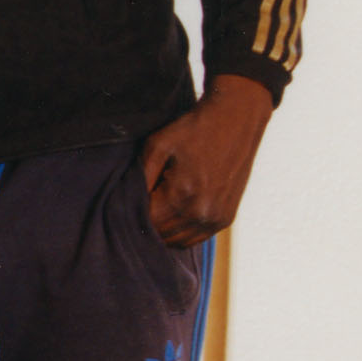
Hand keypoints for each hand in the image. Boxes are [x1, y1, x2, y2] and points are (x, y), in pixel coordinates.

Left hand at [139, 73, 273, 247]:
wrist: (235, 119)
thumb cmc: (193, 129)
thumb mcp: (157, 145)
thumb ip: (140, 177)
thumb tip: (125, 202)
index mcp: (183, 195)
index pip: (146, 222)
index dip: (132, 214)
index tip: (126, 201)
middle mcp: (202, 213)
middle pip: (161, 235)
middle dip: (146, 223)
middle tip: (140, 204)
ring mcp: (217, 218)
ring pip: (178, 241)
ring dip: (163, 231)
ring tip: (156, 208)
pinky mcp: (226, 218)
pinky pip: (196, 238)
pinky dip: (181, 232)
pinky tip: (172, 214)